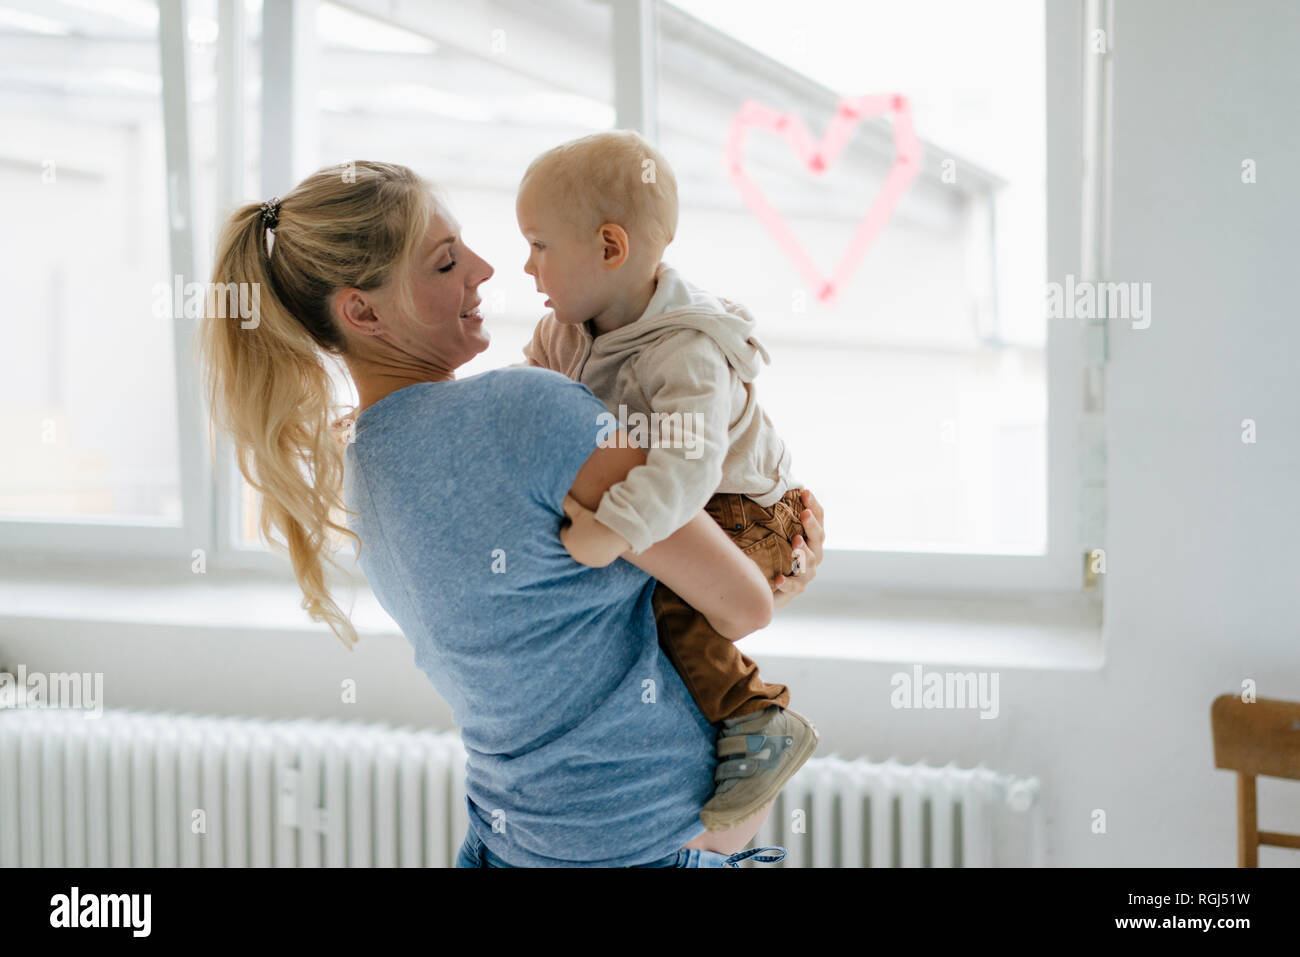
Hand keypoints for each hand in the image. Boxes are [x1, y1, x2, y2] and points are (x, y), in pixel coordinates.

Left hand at [560, 495, 632, 567]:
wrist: (615, 535)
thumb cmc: (594, 522)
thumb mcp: (579, 511)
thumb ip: (568, 504)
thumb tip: (561, 496)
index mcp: (567, 541)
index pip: (564, 530)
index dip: (571, 523)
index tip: (579, 519)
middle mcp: (574, 553)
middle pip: (573, 541)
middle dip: (577, 534)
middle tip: (588, 525)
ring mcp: (586, 560)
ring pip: (583, 550)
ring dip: (586, 543)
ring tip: (595, 532)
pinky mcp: (597, 563)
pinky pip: (594, 555)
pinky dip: (596, 550)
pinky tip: (602, 541)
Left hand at [771, 488, 824, 608]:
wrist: (767, 589)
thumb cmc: (773, 555)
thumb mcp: (775, 534)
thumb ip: (776, 517)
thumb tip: (763, 489)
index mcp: (811, 539)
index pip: (817, 520)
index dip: (814, 506)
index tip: (805, 492)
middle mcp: (812, 555)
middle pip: (818, 539)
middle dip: (812, 526)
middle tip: (804, 514)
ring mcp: (805, 574)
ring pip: (809, 563)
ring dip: (803, 551)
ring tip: (795, 542)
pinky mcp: (794, 590)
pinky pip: (793, 587)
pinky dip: (788, 583)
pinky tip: (779, 579)